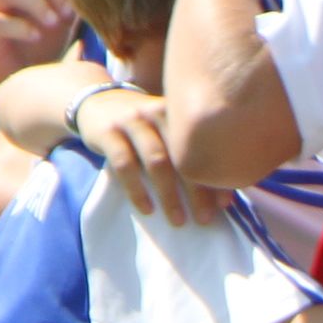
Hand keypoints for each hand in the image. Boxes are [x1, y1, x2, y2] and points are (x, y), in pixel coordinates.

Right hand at [69, 82, 210, 226]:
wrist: (97, 102)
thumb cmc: (145, 126)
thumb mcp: (168, 128)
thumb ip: (191, 149)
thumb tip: (223, 195)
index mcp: (180, 111)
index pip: (205, 147)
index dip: (216, 177)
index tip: (224, 205)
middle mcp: (158, 112)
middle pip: (184, 156)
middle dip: (198, 191)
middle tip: (205, 219)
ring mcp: (132, 121)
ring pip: (157, 161)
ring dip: (170, 195)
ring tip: (179, 220)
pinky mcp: (108, 132)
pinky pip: (125, 165)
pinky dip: (137, 191)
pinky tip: (147, 210)